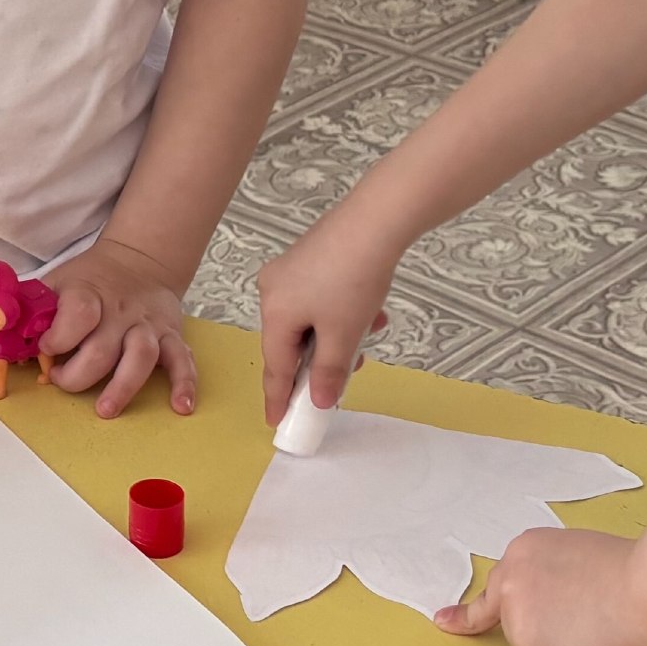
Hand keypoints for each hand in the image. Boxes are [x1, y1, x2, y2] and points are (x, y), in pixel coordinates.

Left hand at [41, 240, 197, 418]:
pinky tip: (181, 406)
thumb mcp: (55, 283)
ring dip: (123, 385)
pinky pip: (182, 360)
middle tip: (63, 383)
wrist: (139, 261)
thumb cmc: (88, 280)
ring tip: (106, 409)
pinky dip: (185, 383)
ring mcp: (147, 325)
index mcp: (88, 294)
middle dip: (79, 373)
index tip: (46, 350)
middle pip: (103, 347)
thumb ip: (29, 307)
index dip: (59, 336)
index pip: (79, 314)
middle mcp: (120, 312)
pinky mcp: (171, 336)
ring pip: (141, 355)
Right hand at [258, 204, 403, 426]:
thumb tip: (320, 400)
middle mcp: (273, 291)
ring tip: (369, 332)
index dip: (279, 397)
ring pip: (311, 320)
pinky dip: (340, 312)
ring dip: (338, 334)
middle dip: (323, 360)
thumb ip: (330, 373)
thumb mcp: (344, 335)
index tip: (278, 422)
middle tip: (350, 372)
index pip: (276, 366)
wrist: (374, 222)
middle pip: (293, 342)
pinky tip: (369, 309)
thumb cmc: (353, 280)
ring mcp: (289, 272)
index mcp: (274, 312)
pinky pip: (318, 298)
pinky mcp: (307, 258)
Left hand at [435, 525, 646, 645]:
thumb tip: (570, 616)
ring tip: (614, 641)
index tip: (444, 622)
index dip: (469, 614)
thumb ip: (558, 582)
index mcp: (521, 558)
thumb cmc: (638, 572)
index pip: (490, 594)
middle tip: (595, 635)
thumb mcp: (579, 556)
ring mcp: (525, 636)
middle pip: (527, 641)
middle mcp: (511, 595)